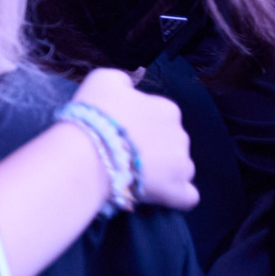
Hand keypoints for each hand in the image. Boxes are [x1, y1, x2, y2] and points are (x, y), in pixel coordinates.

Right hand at [72, 68, 196, 209]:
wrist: (88, 153)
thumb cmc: (94, 114)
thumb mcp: (103, 79)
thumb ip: (124, 80)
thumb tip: (132, 85)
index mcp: (167, 108)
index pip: (161, 115)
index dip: (141, 123)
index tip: (122, 130)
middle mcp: (181, 134)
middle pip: (171, 141)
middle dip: (154, 147)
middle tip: (125, 153)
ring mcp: (182, 164)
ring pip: (180, 167)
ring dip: (164, 170)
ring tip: (137, 174)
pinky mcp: (177, 191)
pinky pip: (187, 195)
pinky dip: (175, 194)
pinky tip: (158, 193)